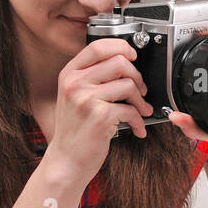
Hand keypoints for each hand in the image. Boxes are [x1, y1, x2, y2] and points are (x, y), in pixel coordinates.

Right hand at [45, 37, 153, 188]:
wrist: (66, 161)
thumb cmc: (74, 129)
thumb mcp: (73, 95)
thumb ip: (91, 76)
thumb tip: (123, 59)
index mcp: (69, 74)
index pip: (98, 46)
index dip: (121, 46)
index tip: (132, 55)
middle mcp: (75, 84)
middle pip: (119, 62)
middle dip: (137, 76)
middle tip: (140, 89)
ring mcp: (86, 100)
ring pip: (128, 84)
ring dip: (141, 99)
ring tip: (141, 109)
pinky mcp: (100, 117)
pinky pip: (131, 110)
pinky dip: (139, 120)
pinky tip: (137, 127)